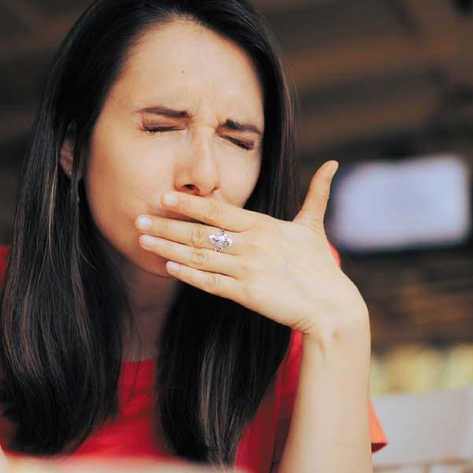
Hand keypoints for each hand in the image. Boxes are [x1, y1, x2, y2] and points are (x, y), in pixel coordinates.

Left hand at [135, 160, 367, 335]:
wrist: (331, 307)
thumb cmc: (320, 267)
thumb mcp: (314, 227)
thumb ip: (317, 194)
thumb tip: (333, 165)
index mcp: (263, 225)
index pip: (218, 209)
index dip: (188, 203)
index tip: (163, 197)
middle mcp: (252, 244)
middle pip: (200, 231)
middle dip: (167, 225)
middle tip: (138, 218)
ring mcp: (247, 269)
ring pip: (199, 256)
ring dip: (168, 248)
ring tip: (143, 241)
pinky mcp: (247, 294)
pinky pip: (210, 282)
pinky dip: (188, 274)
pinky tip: (168, 267)